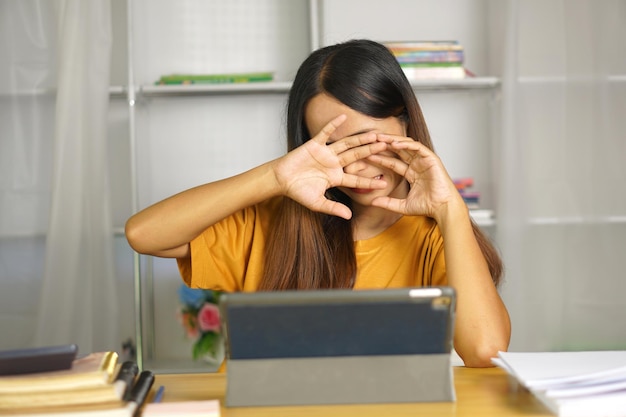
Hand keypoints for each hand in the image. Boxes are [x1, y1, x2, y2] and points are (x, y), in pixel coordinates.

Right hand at [273, 115, 387, 218]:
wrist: (281, 180)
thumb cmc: (297, 191)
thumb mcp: (317, 203)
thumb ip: (333, 208)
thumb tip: (349, 217)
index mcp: (336, 177)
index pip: (356, 179)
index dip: (369, 181)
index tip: (384, 183)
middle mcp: (334, 163)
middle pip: (357, 156)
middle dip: (371, 152)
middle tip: (386, 147)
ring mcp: (326, 153)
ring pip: (347, 144)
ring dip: (360, 139)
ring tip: (374, 135)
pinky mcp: (315, 144)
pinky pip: (325, 133)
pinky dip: (333, 126)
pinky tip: (343, 118)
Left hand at [367, 134, 462, 221]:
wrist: (442, 208)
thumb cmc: (427, 207)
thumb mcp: (403, 205)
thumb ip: (388, 203)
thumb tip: (372, 203)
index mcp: (411, 173)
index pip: (393, 162)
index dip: (380, 158)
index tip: (367, 155)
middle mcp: (417, 165)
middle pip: (399, 150)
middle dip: (385, 144)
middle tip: (371, 140)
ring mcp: (424, 160)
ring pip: (407, 145)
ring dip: (393, 140)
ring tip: (380, 138)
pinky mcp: (431, 158)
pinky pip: (417, 147)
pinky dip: (406, 144)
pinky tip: (394, 144)